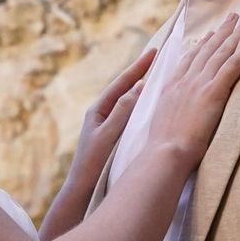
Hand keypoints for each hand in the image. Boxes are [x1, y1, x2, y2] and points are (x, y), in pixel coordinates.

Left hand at [68, 46, 154, 198]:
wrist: (82, 188)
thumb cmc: (93, 164)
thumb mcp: (108, 135)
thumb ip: (122, 111)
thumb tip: (138, 87)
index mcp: (98, 110)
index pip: (122, 83)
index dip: (138, 67)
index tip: (153, 52)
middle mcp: (101, 113)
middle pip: (124, 87)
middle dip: (140, 71)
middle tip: (157, 56)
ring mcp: (107, 124)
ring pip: (127, 100)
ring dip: (141, 86)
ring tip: (157, 73)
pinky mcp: (112, 135)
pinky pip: (129, 114)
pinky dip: (140, 104)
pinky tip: (151, 103)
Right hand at [143, 12, 239, 169]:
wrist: (166, 151)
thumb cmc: (165, 147)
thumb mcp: (164, 122)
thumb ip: (172, 111)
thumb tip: (178, 113)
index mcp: (172, 86)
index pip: (189, 58)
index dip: (202, 44)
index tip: (210, 34)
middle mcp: (185, 79)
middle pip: (207, 49)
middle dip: (221, 32)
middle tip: (232, 17)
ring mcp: (199, 82)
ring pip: (222, 51)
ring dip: (235, 33)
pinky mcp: (214, 90)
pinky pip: (236, 63)